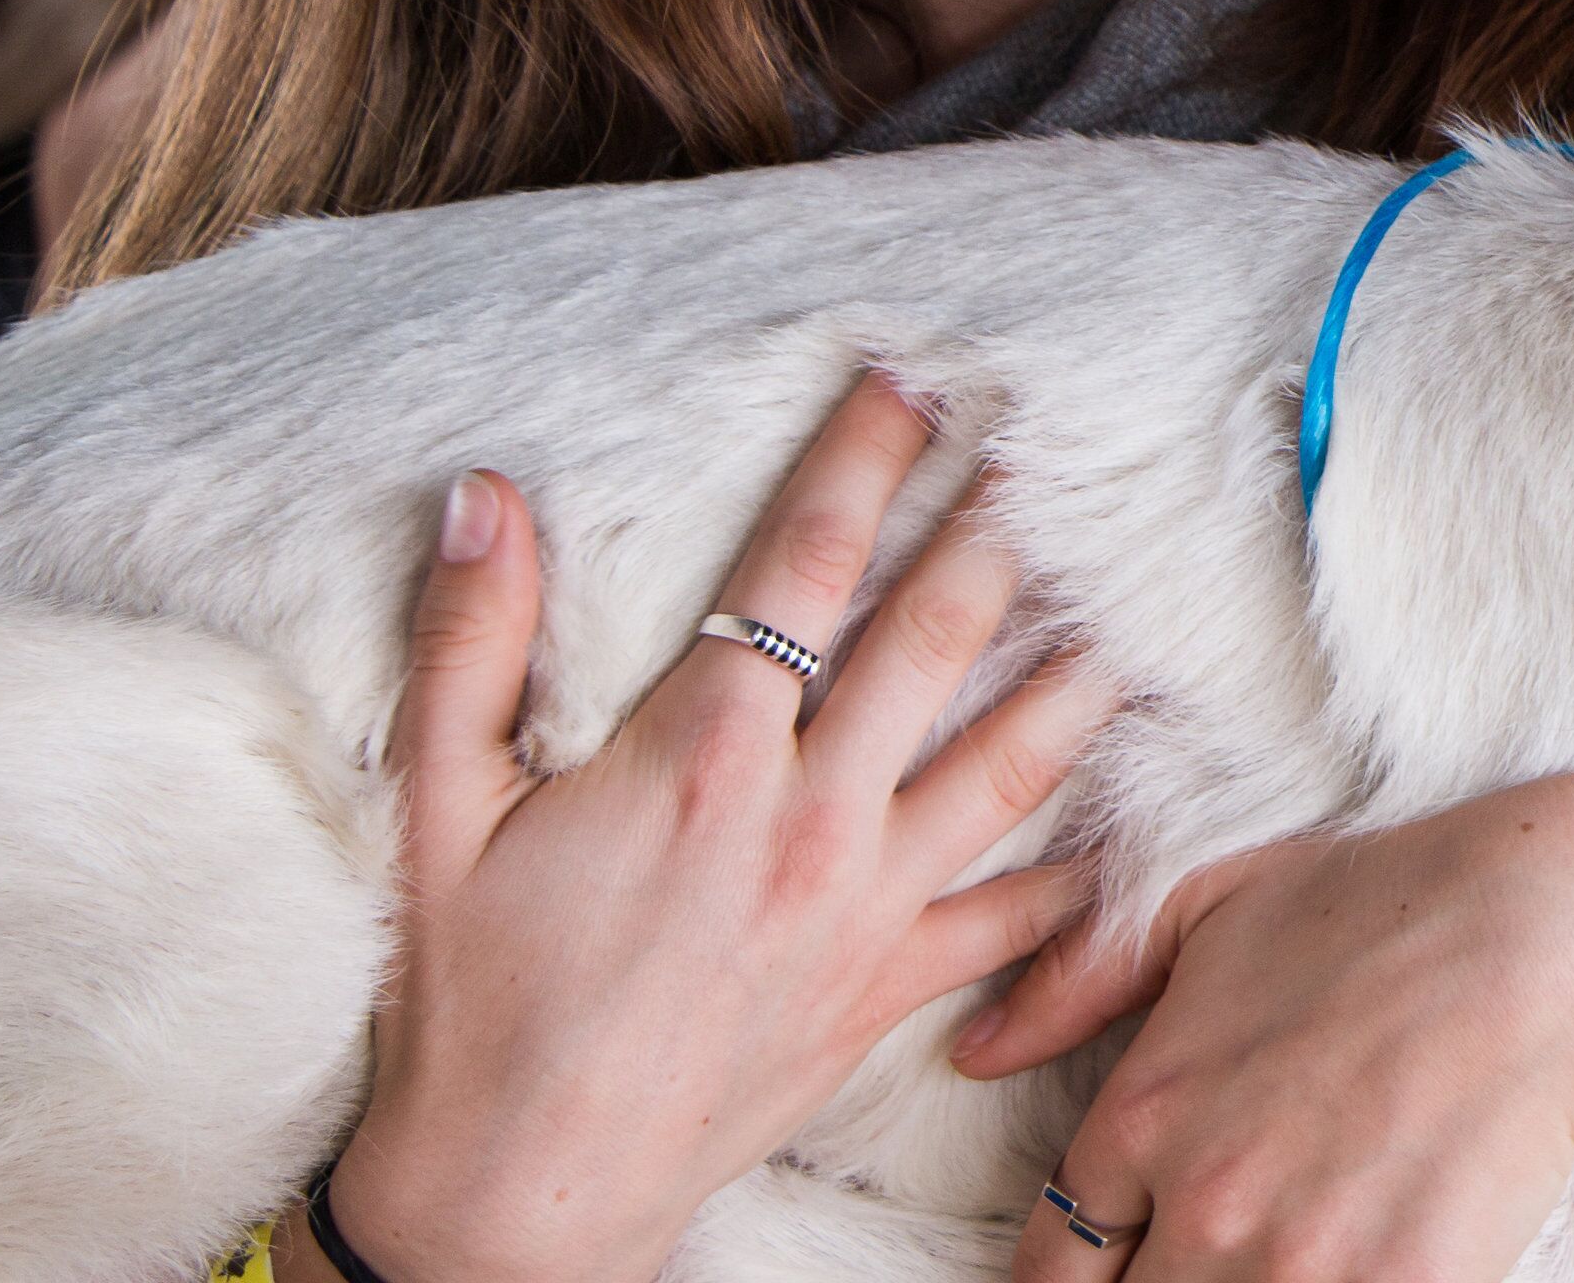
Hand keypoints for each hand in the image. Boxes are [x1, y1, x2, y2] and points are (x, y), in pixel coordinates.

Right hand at [292, 376, 1115, 1282]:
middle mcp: (809, 811)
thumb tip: (486, 498)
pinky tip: (1132, 816)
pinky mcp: (892, 983)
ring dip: (1073, 675)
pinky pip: (1017, 917)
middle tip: (1050, 449)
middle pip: (934, 637)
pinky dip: (1084, 867)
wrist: (524, 1189)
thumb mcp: (440, 810)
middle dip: (995, 530)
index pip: (806, 562)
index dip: (864, 460)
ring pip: (1009, 762)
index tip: (911, 385)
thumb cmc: (476, 999)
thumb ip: (472, 644)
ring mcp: (866, 899)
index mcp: (706, 751)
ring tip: (1129, 602)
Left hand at [962, 775, 1573, 1282]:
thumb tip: (978, 1048)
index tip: (1127, 1266)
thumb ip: (1081, 974)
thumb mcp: (1212, 902)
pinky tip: (1357, 1269)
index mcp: (1142, 1117)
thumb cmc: (1391, 904)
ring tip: (1286, 1258)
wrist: (1552, 937)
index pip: (1054, 1270)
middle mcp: (1200, 1206)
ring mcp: (1294, 1264)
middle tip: (1208, 1259)